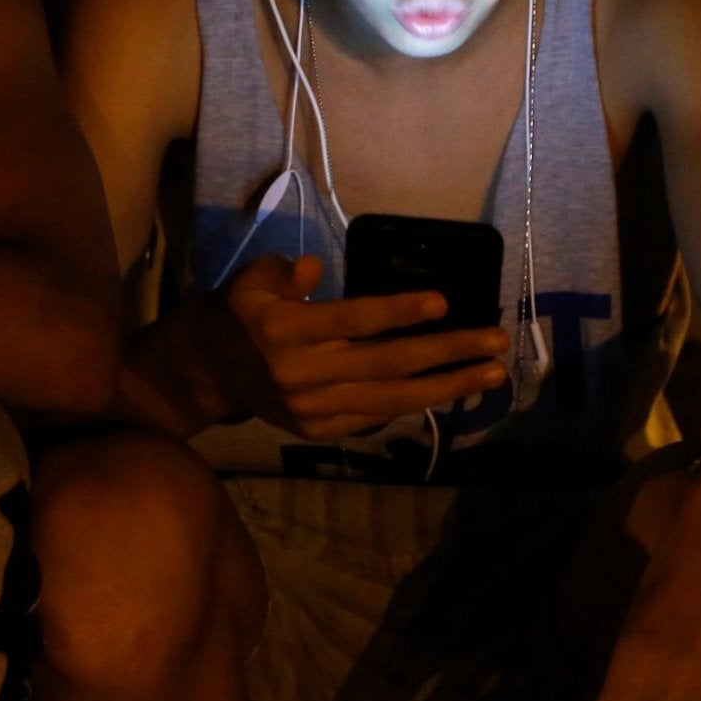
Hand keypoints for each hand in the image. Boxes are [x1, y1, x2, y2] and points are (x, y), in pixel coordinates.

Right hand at [200, 253, 508, 439]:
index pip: (354, 321)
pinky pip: (376, 415)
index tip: (443, 302)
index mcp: (284, 330)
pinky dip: (414, 402)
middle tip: (496, 341)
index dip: (399, 312)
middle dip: (448, 352)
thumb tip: (319, 269)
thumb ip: (289, 273)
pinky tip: (451, 389)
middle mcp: (302, 373)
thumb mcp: (254, 280)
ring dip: (448, 386)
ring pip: (392, 398)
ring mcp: (312, 409)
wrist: (204, 373)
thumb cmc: (240, 313)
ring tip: (492, 374)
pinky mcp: (318, 431)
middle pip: (388, 364)